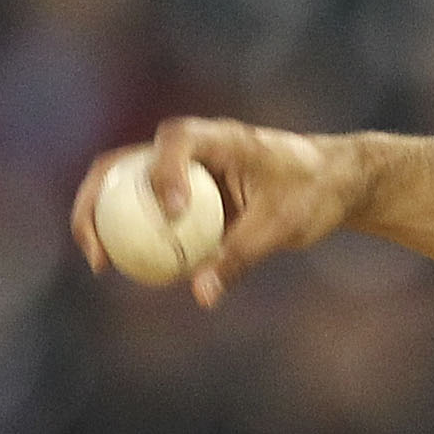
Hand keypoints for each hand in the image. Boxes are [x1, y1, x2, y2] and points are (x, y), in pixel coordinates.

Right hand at [72, 118, 367, 306]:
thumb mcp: (285, 226)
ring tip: (101, 263)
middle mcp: (194, 148)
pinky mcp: (183, 191)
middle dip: (98, 200)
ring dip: (102, 218)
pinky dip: (132, 234)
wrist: (335, 181)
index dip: (164, 171)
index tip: (175, 213)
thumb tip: (202, 295)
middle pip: (126, 161)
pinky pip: (146, 210)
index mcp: (224, 138)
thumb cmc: (315, 193)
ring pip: (125, 185)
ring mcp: (183, 168)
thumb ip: (242, 255)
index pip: (178, 138)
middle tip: (98, 249)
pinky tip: (129, 269)